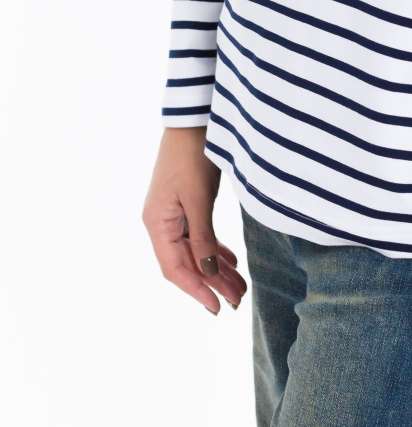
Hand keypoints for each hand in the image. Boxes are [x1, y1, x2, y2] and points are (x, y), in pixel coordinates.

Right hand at [142, 126, 246, 314]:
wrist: (194, 118)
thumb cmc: (192, 154)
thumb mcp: (199, 197)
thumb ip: (203, 236)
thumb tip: (208, 272)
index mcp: (156, 223)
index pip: (175, 268)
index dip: (196, 290)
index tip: (218, 307)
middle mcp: (161, 222)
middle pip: (187, 262)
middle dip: (212, 283)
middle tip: (238, 301)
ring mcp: (174, 213)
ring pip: (196, 250)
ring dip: (216, 269)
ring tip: (240, 287)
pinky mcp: (186, 204)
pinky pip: (200, 235)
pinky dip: (215, 249)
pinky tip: (231, 262)